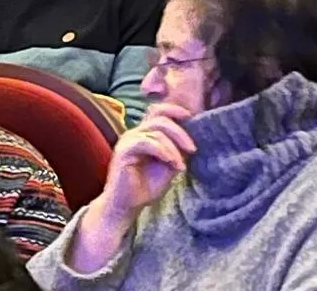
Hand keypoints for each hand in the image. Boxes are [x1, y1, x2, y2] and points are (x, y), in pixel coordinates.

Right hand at [99, 104, 196, 220]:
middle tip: (193, 148)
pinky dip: (162, 151)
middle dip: (180, 132)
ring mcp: (128, 141)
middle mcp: (134, 133)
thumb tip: (192, 139)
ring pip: (155, 131)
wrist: (127, 206)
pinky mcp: (124, 151)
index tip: (191, 117)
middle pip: (160, 118)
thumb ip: (177, 151)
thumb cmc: (146, 187)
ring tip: (180, 165)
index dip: (174, 110)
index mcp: (144, 134)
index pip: (157, 111)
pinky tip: (171, 163)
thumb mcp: (168, 166)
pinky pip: (146, 142)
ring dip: (173, 147)